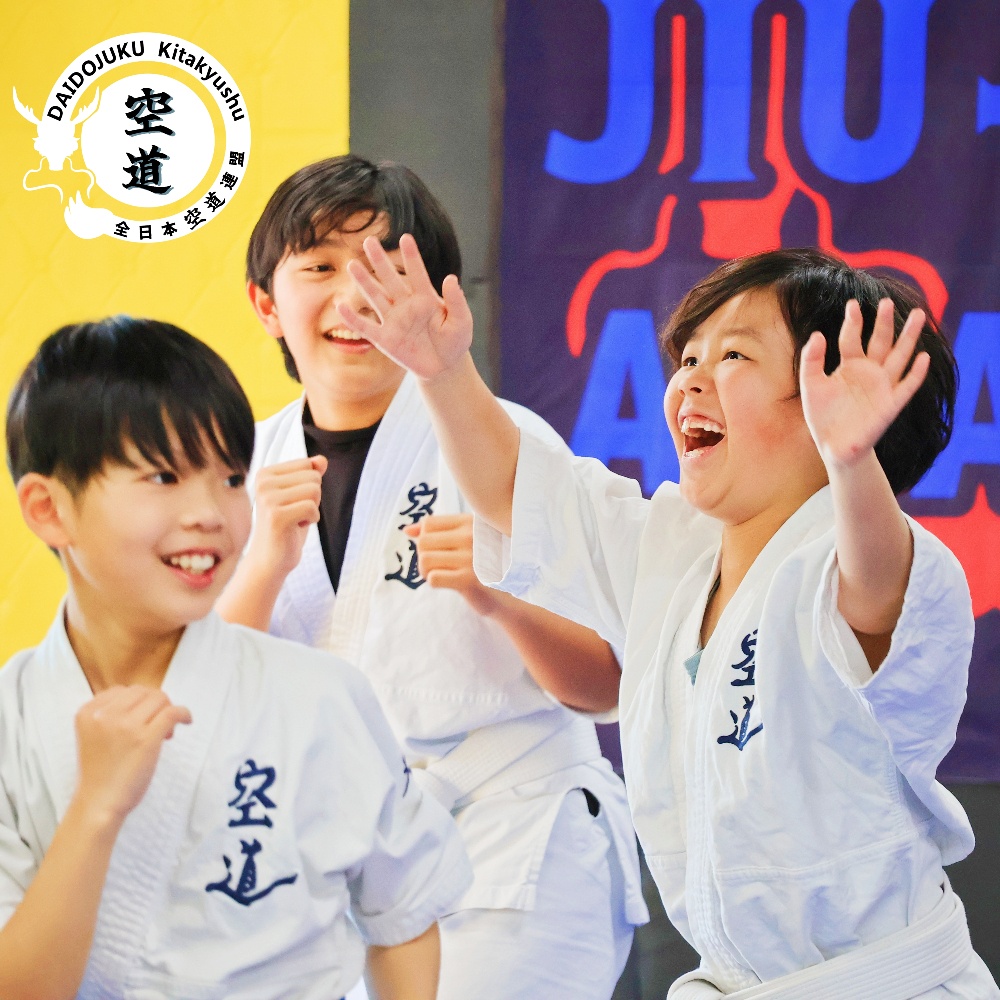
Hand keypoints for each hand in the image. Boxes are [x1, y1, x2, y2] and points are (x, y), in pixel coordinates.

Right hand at [74, 686, 191, 823]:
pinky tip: (186, 721)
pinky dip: (184, 713)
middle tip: (156, 726)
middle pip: (142, 692)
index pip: (121, 690)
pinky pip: (172, 712)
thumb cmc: (100, 772)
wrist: (99, 803)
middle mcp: (104, 715)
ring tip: (164, 733)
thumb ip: (111, 715)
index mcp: (88, 712)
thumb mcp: (94, 734)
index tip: (141, 719)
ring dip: (167, 710)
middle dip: (153, 705)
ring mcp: (125, 726)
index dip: (136, 702)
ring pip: (159, 699)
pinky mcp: (145, 739)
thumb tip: (149, 700)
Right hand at [247, 456, 325, 577]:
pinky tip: (294, 528)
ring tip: (294, 520)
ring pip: (315, 491)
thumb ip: (309, 475)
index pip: (308, 465)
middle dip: (313, 498)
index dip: (309, 487)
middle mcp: (263, 482)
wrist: (270, 560)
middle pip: (313, 477)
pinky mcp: (276, 515)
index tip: (292, 503)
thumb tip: (322, 459)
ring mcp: (267, 498)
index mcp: (265, 473)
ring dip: (312, 509)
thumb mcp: (299, 496)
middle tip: (294, 514)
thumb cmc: (287, 527)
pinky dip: (311, 520)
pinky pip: (312, 508)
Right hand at [338, 233, 472, 380]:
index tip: (405, 238)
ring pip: (375, 297)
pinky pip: (366, 327)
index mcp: (425, 297)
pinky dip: (353, 318)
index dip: (411, 256)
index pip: (417, 273)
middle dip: (380, 261)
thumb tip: (451, 278)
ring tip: (352, 264)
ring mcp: (394, 321)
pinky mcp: (385, 340)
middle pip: (390, 279)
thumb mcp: (462, 321)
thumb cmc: (455, 341)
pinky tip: (340, 305)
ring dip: (364, 282)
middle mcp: (406, 305)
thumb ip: (456, 301)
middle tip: (369, 240)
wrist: (444, 367)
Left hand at [406, 514, 501, 616]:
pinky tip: (447, 583)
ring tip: (441, 574)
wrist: (511, 593)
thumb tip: (407, 529)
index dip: (425, 538)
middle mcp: (471, 536)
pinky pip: (433, 578)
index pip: (429, 523)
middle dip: (423, 556)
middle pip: (423, 541)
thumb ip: (439, 531)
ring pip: (424, 560)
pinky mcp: (468, 580)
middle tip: (437, 565)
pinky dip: (434, 582)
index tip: (436, 550)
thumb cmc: (486, 564)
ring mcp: (471, 558)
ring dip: (426, 571)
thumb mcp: (467, 540)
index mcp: (471, 523)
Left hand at [800, 298, 929, 469]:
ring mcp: (882, 386)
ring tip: (917, 315)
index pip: (852, 338)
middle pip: (880, 341)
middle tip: (886, 301)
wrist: (833, 445)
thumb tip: (817, 334)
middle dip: (884, 322)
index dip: (853, 322)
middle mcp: (869, 372)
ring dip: (908, 337)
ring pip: (899, 356)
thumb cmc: (822, 415)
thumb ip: (812, 360)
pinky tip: (922, 357)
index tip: (852, 304)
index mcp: (850, 365)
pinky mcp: (891, 404)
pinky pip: (907, 386)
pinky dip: (916, 373)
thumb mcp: (811, 384)